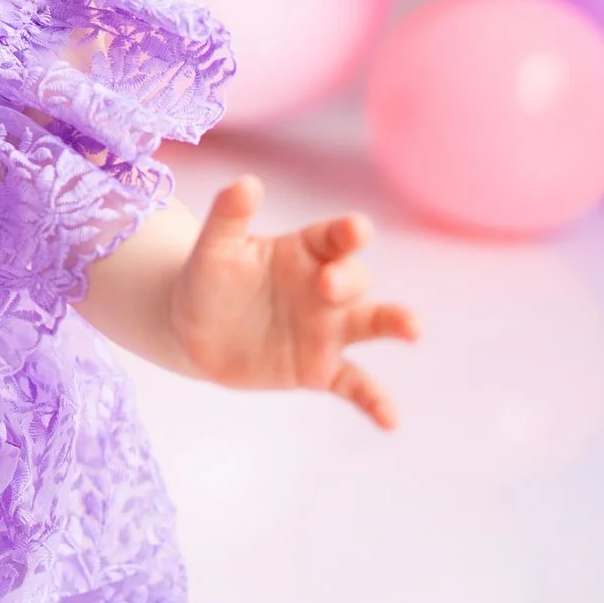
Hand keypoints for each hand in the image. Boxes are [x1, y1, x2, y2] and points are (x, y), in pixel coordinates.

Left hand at [166, 176, 419, 429]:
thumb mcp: (212, 249)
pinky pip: (356, 385)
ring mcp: (327, 329)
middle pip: (355, 278)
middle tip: (327, 286)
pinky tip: (390, 420)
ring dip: (394, 323)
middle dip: (348, 279)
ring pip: (372, 323)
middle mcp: (324, 287)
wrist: (191, 332)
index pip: (333, 238)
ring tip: (412, 329)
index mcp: (302, 251)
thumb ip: (228, 217)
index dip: (347, 233)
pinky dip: (374, 400)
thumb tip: (248, 181)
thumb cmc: (207, 280)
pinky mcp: (320, 369)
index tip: (354, 231)